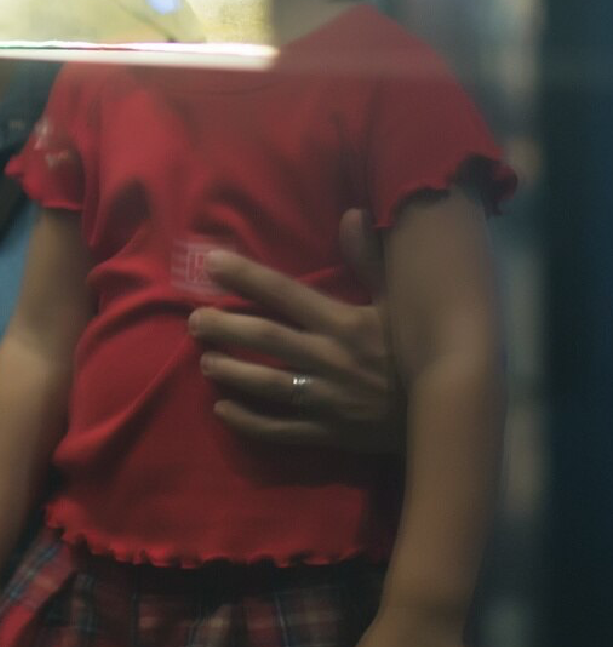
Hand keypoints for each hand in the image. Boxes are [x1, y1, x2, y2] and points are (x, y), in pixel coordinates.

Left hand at [189, 210, 402, 454]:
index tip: (212, 262)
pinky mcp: (329, 433)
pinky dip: (249, 421)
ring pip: (267, 384)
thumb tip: (352, 213)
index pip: (284, 293)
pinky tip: (223, 409)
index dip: (246, 276)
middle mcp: (329, 359)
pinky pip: (281, 429)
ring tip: (205, 360)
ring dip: (231, 372)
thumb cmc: (417, 352)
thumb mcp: (401, 303)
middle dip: (224, 328)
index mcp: (343, 323)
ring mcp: (327, 399)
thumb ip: (372, 259)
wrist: (451, 416)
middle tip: (194, 320)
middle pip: (265, 339)